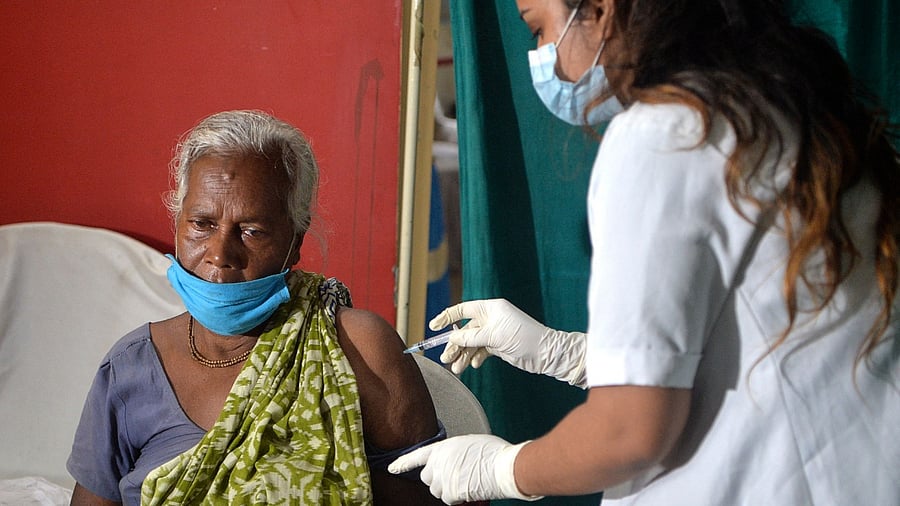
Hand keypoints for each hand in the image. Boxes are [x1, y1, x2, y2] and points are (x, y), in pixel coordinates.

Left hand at [387, 434, 541, 503]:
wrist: (503, 467)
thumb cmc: (493, 453)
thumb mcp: (469, 443)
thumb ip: (455, 452)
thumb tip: (454, 459)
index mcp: (443, 447)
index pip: (417, 456)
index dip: (403, 463)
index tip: (392, 468)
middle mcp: (438, 463)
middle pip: (426, 477)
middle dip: (436, 479)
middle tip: (453, 477)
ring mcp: (443, 478)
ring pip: (436, 490)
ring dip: (446, 489)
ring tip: (464, 483)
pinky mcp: (449, 493)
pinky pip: (447, 500)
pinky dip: (455, 498)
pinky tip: (468, 489)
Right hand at [431, 298, 586, 386]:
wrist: (545, 353)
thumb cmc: (523, 338)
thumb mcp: (494, 336)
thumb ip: (471, 337)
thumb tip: (452, 339)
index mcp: (490, 308)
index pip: (462, 310)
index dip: (447, 318)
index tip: (433, 327)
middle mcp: (491, 319)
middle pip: (465, 331)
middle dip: (455, 345)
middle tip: (446, 358)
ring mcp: (494, 333)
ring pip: (472, 343)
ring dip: (463, 355)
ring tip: (457, 368)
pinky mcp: (498, 346)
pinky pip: (480, 351)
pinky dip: (475, 358)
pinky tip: (474, 365)